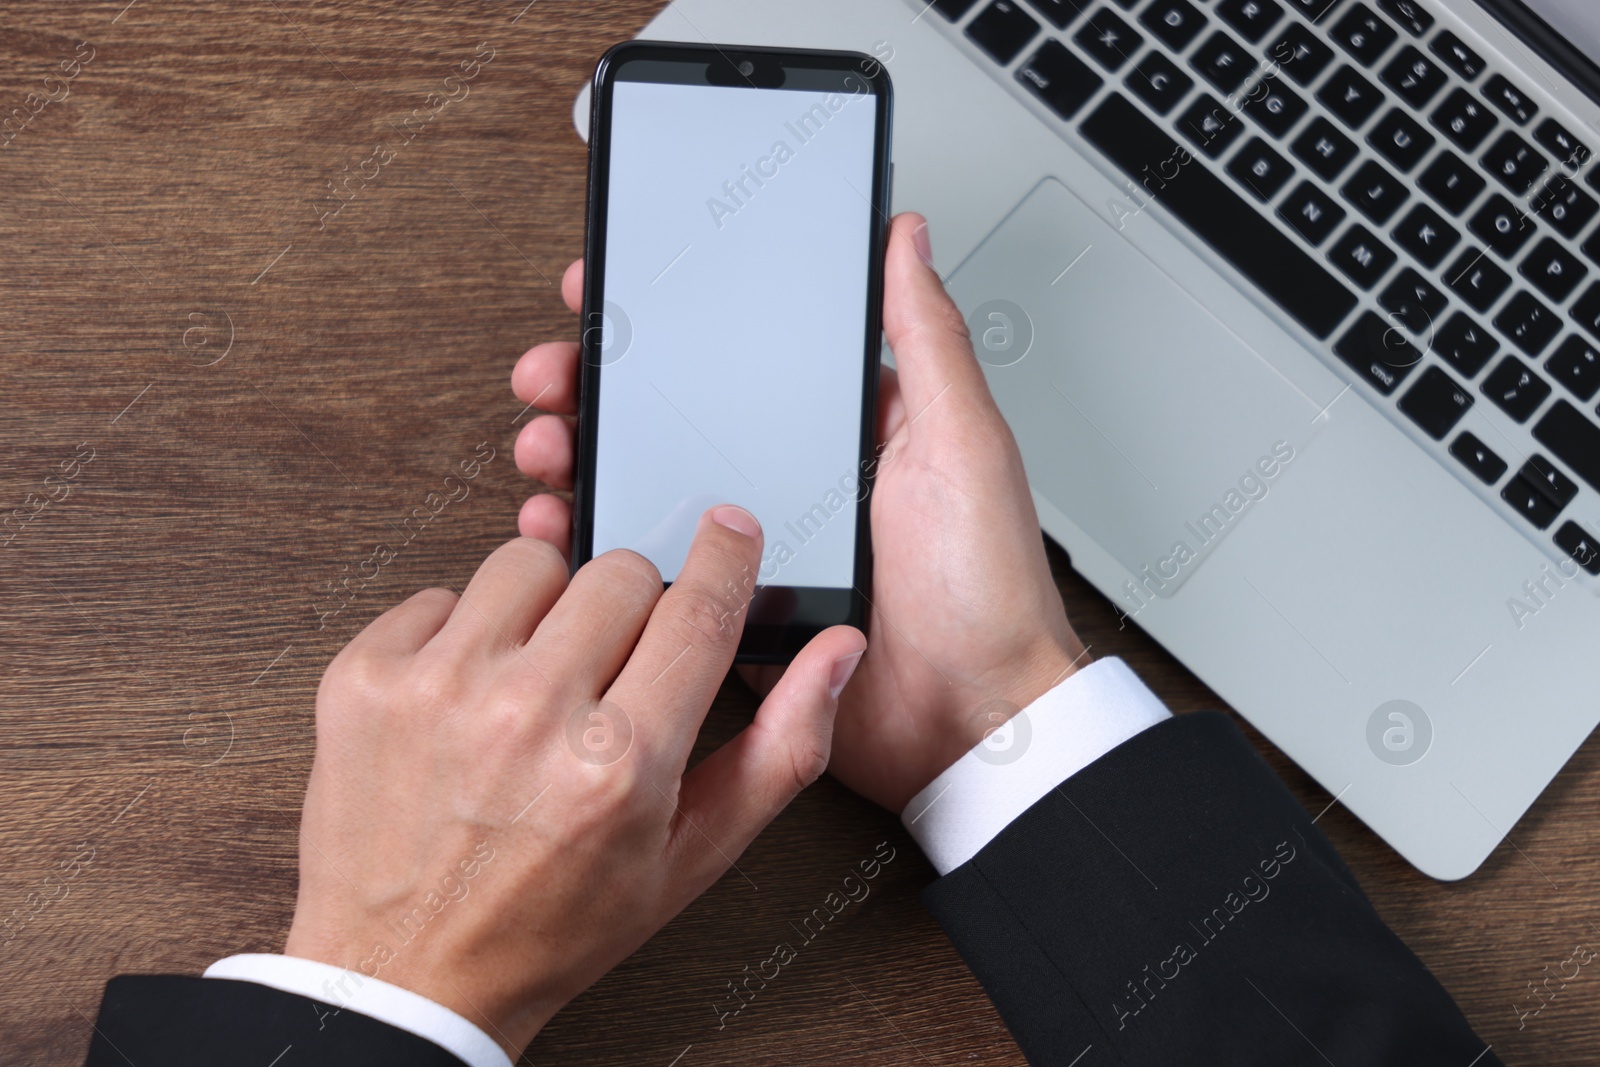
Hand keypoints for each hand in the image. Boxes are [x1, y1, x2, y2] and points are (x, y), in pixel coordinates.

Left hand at [284, 512, 865, 1055]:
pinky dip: (463, 634)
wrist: (407, 973)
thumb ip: (781, 749)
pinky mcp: (367, 678)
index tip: (727, 529)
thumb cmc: (550, 921)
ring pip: (528, 563)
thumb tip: (834, 655)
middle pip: (619, 572)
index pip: (699, 608)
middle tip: (608, 671)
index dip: (725, 556)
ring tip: (534, 679)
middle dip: (630, 609)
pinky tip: (468, 697)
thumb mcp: (691, 858)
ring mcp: (438, 689)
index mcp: (621, 762)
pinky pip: (442, 593)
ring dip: (545, 610)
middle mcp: (529, 715)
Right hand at [510, 213, 1085, 814]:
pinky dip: (597, 549)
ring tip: (551, 444)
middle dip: (599, 386)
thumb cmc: (987, 589)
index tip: (608, 294)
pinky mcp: (729, 612)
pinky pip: (651, 573)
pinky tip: (564, 527)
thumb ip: (927, 339)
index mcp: (838, 429)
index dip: (667, 322)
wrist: (972, 722)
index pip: (735, 355)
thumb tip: (908, 239)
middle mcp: (788, 481)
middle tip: (557, 373)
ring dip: (584, 457)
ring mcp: (752, 547)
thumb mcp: (962, 443)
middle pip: (671, 416)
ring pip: (647, 489)